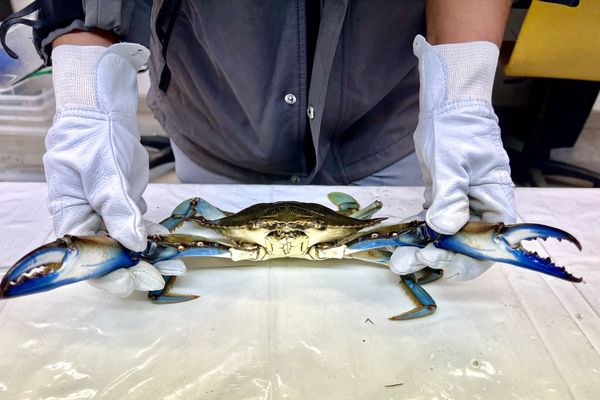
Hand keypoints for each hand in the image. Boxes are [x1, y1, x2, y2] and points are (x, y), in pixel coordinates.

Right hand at [45, 42, 183, 294]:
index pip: (87, 259)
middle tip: (165, 273)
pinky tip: (168, 241)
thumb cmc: (92, 139)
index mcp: (71, 218)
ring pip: (128, 242)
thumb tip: (133, 245)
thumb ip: (118, 211)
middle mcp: (88, 221)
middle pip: (110, 256)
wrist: (104, 112)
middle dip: (137, 267)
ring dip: (150, 253)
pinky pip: (139, 225)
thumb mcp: (103, 175)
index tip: (135, 281)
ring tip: (176, 262)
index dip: (110, 275)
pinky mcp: (124, 203)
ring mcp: (107, 213)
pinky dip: (153, 234)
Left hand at [390, 35, 515, 280]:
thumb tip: (444, 229)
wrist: (447, 106)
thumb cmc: (457, 128)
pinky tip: (399, 241)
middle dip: (435, 259)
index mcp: (495, 203)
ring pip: (444, 239)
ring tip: (397, 260)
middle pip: (463, 248)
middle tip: (404, 263)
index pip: (486, 246)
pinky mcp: (444, 200)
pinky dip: (417, 233)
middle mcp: (481, 210)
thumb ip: (450, 197)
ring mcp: (461, 206)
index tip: (434, 257)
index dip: (463, 259)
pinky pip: (432, 224)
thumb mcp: (452, 162)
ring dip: (422, 250)